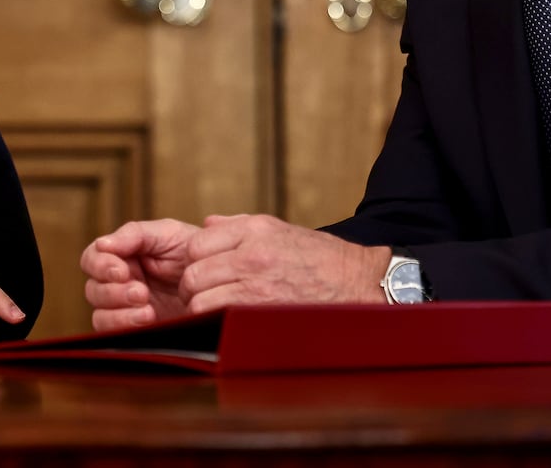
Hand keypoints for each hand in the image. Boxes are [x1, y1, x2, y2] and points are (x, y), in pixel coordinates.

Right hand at [80, 218, 200, 330]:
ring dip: (119, 312)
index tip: (121, 271)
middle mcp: (120, 283)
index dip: (101, 265)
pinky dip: (126, 326)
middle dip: (113, 292)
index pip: (92, 260)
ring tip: (147, 309)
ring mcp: (127, 309)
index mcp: (123, 256)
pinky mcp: (137, 330)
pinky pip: (114, 335)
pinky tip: (148, 320)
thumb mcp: (168, 234)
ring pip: (99, 315)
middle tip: (141, 292)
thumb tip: (102, 243)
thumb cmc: (194, 253)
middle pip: (93, 289)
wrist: (222, 282)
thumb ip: (134, 234)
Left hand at [176, 213, 391, 313]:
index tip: (202, 272)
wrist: (357, 284)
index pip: (196, 245)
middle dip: (192, 288)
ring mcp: (256, 287)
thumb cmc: (320, 258)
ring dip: (201, 310)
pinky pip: (218, 321)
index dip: (194, 262)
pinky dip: (215, 325)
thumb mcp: (280, 229)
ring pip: (199, 301)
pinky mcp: (261, 315)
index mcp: (254, 231)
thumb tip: (207, 225)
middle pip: (192, 275)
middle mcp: (251, 256)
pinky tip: (225, 324)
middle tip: (201, 296)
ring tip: (213, 312)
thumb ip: (238, 227)